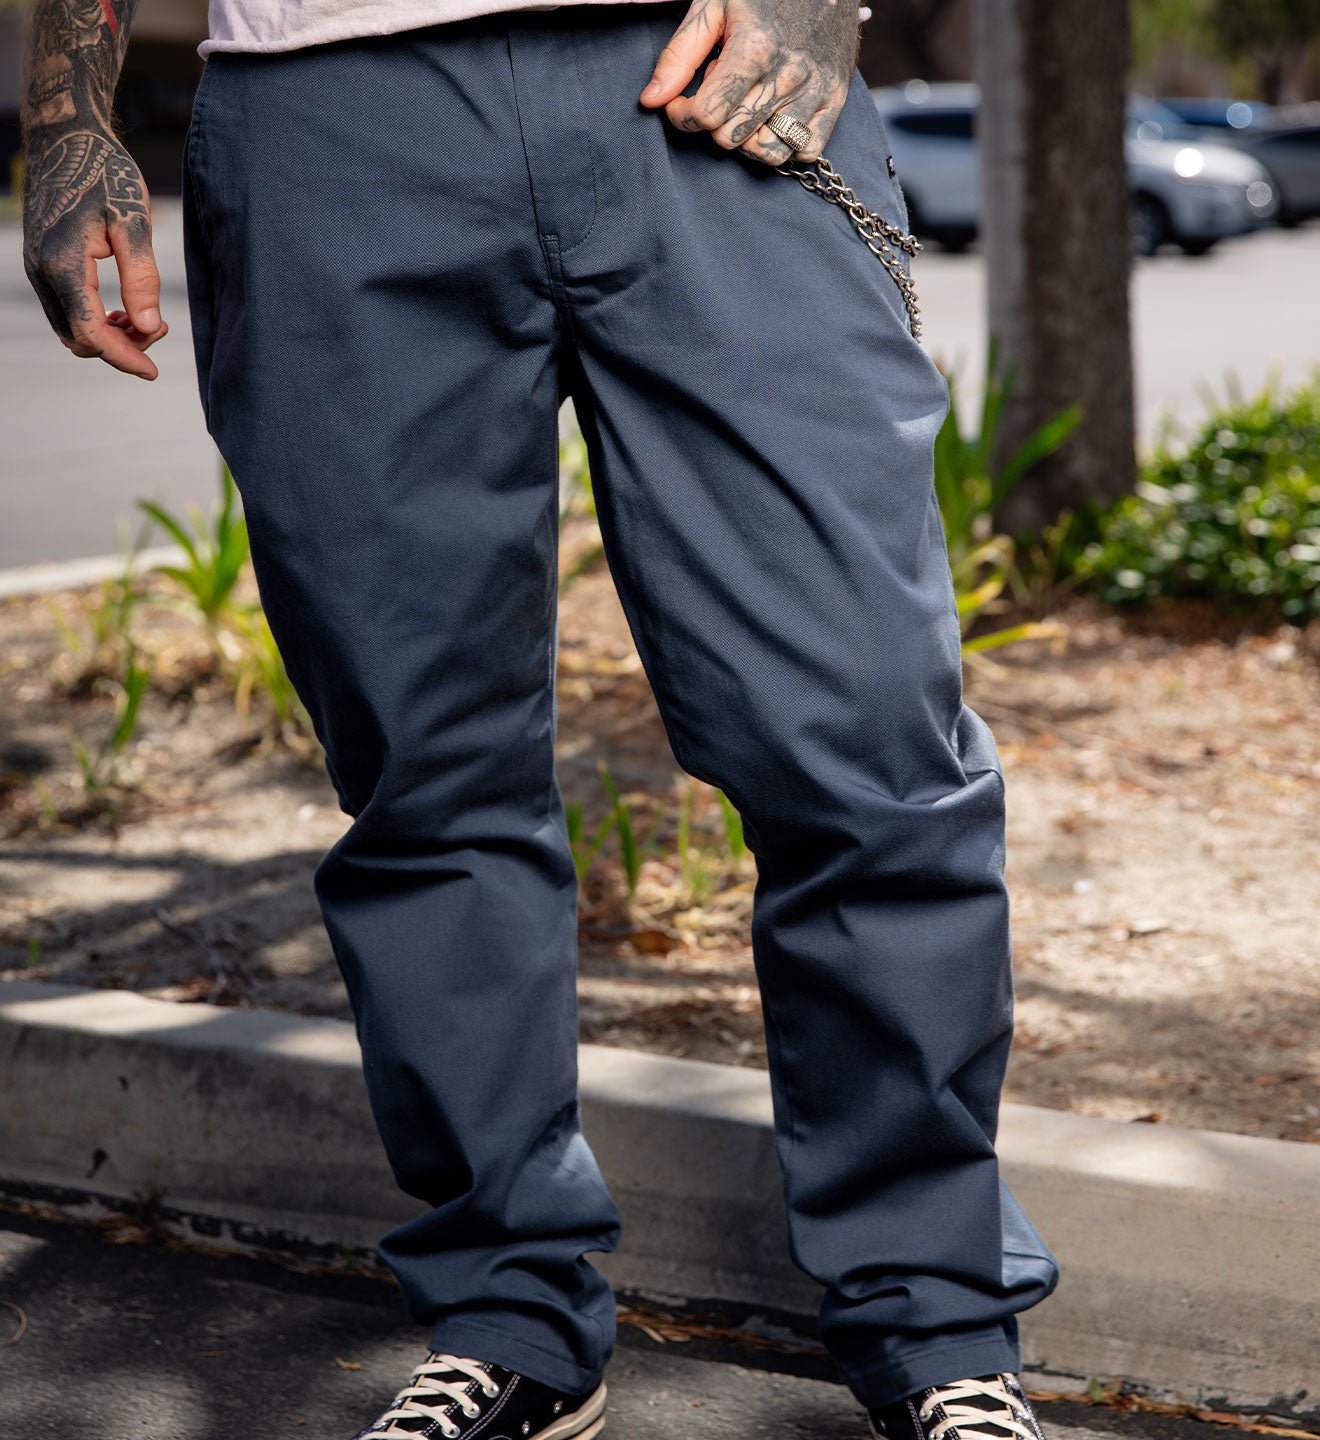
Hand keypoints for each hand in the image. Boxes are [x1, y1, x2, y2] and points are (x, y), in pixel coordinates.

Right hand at [22, 127, 167, 379]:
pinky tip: (124, 310)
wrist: (66, 138)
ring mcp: (36, 268)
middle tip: (160, 327)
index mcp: (64, 264)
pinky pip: (66, 311)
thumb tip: (148, 326)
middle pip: (81, 339)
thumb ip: (142, 277)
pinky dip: (95, 320)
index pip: (93, 334)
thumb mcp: (133, 222)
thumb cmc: (105, 173)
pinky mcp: (41, 264)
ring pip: (71, 329)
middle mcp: (42, 271)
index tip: (154, 373)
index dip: (125, 359)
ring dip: (109, 336)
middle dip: (121, 347)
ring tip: (147, 318)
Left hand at [639, 0, 859, 165]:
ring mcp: (816, 89)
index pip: (707, 115)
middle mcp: (789, 74)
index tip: (679, 103)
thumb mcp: (712, 6)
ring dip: (746, 139)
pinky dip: (784, 145)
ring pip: (767, 153)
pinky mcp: (836, 99)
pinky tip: (772, 118)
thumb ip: (679, 55)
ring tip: (746, 104)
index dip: (682, 115)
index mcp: (756, 48)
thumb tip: (651, 101)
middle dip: (712, 123)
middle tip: (719, 90)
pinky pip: (804, 151)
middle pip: (731, 137)